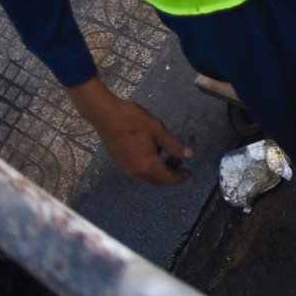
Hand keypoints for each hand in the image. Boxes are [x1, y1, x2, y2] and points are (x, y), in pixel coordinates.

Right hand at [68, 80, 191, 184]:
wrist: (105, 115)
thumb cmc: (133, 121)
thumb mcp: (158, 130)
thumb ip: (174, 145)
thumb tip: (190, 156)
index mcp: (147, 165)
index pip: (168, 179)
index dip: (180, 177)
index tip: (189, 172)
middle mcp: (135, 171)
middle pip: (157, 180)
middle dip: (170, 174)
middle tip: (178, 160)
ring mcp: (125, 167)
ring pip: (146, 175)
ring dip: (158, 168)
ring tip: (165, 151)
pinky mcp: (118, 161)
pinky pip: (137, 169)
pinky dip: (148, 165)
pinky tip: (149, 148)